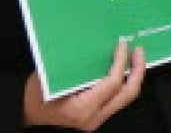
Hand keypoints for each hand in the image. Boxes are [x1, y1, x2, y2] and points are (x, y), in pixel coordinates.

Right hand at [23, 40, 144, 129]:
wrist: (32, 126)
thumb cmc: (34, 104)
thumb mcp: (43, 83)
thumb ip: (66, 68)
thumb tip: (84, 46)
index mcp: (81, 108)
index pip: (111, 83)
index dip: (120, 62)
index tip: (122, 45)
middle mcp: (94, 116)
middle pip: (128, 93)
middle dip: (138, 70)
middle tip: (139, 51)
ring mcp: (98, 119)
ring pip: (125, 98)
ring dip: (133, 77)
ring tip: (135, 59)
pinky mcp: (98, 118)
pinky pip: (117, 100)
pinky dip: (123, 84)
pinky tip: (123, 71)